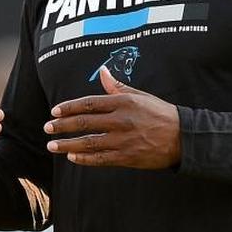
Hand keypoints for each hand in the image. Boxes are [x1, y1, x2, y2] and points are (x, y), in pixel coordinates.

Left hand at [44, 66, 179, 168]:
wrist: (184, 138)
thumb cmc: (161, 114)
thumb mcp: (140, 96)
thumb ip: (118, 87)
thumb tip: (104, 72)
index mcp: (124, 103)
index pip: (89, 104)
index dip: (70, 107)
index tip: (55, 110)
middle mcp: (121, 121)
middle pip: (85, 123)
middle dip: (63, 126)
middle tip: (47, 128)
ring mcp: (124, 140)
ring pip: (89, 142)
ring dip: (68, 145)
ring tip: (52, 146)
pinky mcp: (128, 157)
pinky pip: (101, 159)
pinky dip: (85, 159)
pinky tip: (72, 157)